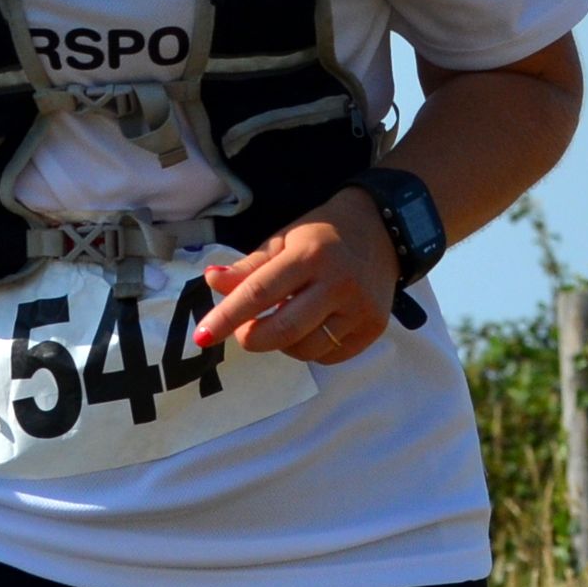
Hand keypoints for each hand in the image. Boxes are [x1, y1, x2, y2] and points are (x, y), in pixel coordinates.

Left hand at [189, 188, 399, 363]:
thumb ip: (249, 267)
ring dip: (282, 343)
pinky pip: (329, 356)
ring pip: (305, 349)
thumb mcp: (284, 239)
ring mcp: (360, 309)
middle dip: (252, 337)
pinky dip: (309, 347)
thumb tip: (212, 281)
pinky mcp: (373, 328)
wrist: (385, 230)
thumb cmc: (324, 234)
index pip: (259, 292)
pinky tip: (311, 324)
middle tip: (244, 330)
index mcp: (310, 255)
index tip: (202, 336)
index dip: (227, 316)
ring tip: (285, 318)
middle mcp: (338, 283)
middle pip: (283, 330)